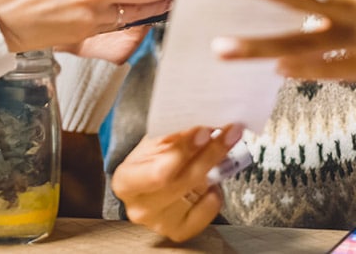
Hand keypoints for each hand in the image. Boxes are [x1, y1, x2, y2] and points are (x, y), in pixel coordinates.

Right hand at [112, 124, 243, 242]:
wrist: (148, 182)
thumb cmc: (148, 160)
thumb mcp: (153, 141)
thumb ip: (172, 134)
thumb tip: (201, 124)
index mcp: (126, 181)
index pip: (159, 172)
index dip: (183, 151)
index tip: (203, 132)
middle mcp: (140, 207)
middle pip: (184, 180)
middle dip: (210, 152)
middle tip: (229, 132)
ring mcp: (160, 223)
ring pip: (199, 190)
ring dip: (218, 164)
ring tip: (224, 144)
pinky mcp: (180, 231)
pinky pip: (210, 208)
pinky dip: (216, 189)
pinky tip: (211, 178)